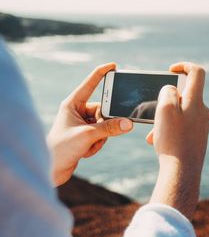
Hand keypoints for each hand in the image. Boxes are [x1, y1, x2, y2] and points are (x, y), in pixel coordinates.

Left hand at [47, 63, 132, 186]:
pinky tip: (85, 152)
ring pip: (105, 125)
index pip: (90, 84)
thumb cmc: (61, 149)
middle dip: (104, 125)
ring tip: (87, 146)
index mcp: (72, 104)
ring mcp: (82, 123)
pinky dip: (97, 144)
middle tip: (97, 134)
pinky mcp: (85, 135)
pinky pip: (102, 135)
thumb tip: (128, 123)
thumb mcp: (88, 136)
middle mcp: (77, 111)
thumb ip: (110, 128)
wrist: (52, 170)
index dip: (102, 73)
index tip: (114, 66)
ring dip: (100, 138)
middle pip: (104, 110)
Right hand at [147, 62, 208, 218]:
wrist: (182, 172)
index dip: (184, 66)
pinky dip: (170, 129)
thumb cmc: (173, 140)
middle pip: (185, 94)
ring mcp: (202, 125)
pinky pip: (182, 127)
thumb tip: (172, 89)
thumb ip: (168, 92)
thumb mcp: (165, 109)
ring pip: (181, 113)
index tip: (170, 70)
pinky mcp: (198, 137)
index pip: (197, 72)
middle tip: (154, 111)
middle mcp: (203, 111)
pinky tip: (158, 141)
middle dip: (167, 100)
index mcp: (196, 101)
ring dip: (165, 118)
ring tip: (153, 133)